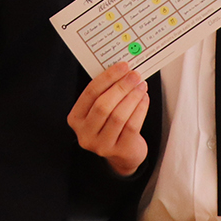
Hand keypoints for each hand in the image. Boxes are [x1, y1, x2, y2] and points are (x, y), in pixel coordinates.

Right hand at [67, 62, 149, 176]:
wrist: (123, 153)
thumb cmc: (111, 124)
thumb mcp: (100, 110)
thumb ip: (105, 93)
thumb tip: (123, 70)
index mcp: (76, 118)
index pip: (90, 93)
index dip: (107, 77)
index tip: (122, 66)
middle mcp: (85, 134)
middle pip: (103, 106)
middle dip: (121, 87)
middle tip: (134, 75)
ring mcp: (102, 145)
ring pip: (118, 116)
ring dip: (132, 97)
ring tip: (141, 86)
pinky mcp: (120, 151)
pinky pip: (132, 126)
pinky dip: (140, 109)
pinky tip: (144, 98)